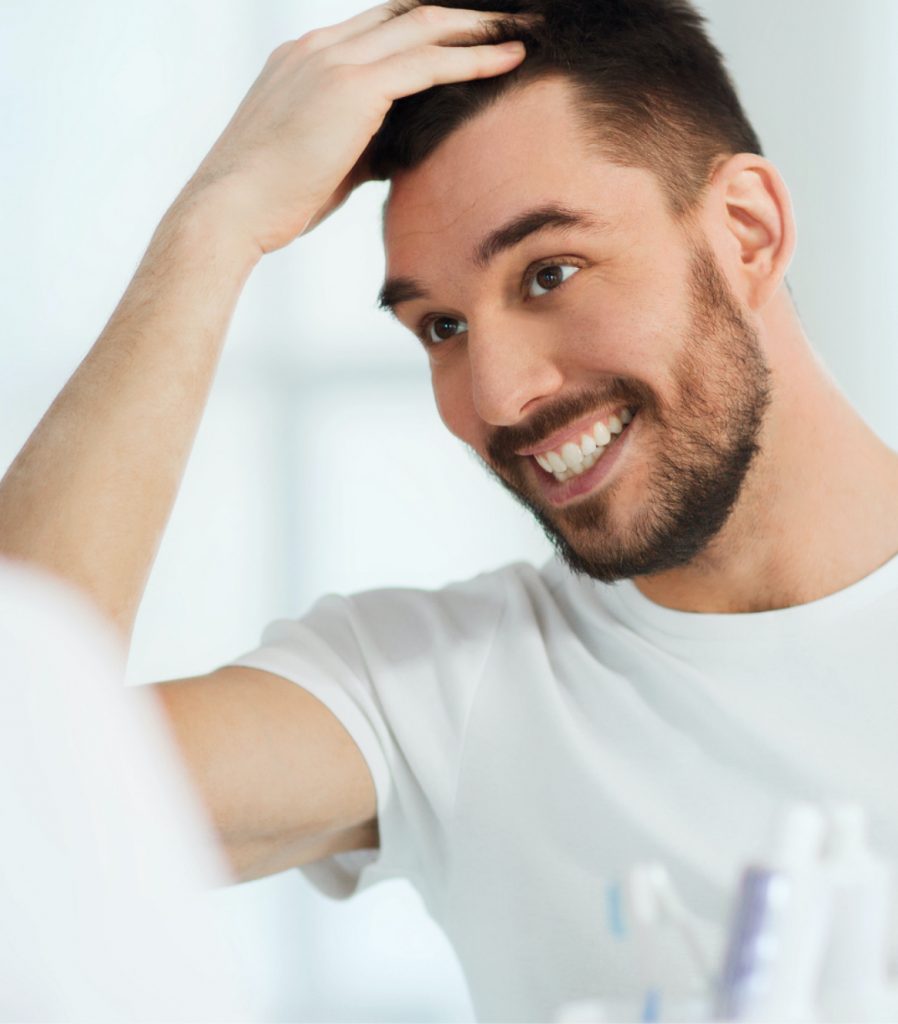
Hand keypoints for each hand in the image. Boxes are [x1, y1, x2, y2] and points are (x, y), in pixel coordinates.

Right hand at [181, 3, 528, 255]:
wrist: (229, 211)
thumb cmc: (271, 200)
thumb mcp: (321, 160)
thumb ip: (359, 144)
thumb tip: (393, 156)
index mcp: (305, 57)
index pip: (380, 24)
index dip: (428, 23)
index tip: (470, 30)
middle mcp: (319, 46)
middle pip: (406, 11)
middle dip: (462, 13)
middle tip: (510, 18)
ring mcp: (334, 60)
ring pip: (423, 25)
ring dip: (479, 25)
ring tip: (524, 29)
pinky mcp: (352, 88)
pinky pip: (427, 62)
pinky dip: (472, 58)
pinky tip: (509, 58)